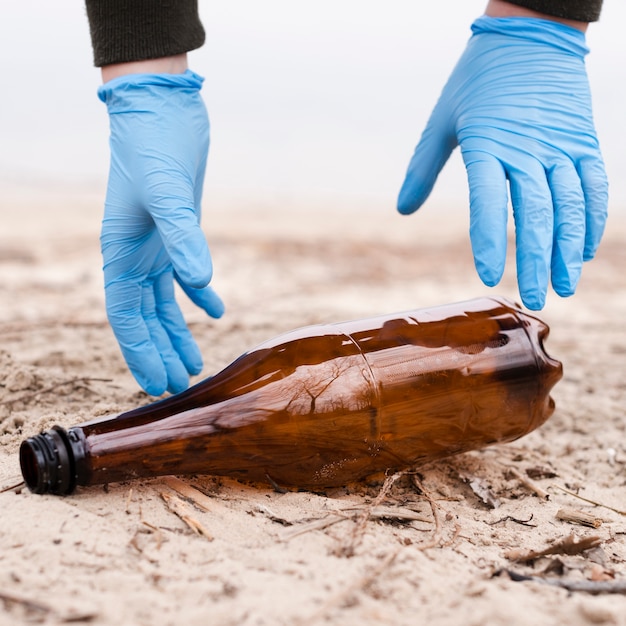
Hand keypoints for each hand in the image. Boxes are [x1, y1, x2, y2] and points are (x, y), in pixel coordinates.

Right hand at [98, 69, 223, 395]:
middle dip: (159, 352)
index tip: (156, 386)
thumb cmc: (154, 145)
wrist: (163, 108)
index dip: (141, 352)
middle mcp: (134, 253)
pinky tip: (215, 311)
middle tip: (177, 386)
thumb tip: (202, 288)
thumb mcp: (169, 193)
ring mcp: (157, 243)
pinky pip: (186, 272)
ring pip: (164, 301)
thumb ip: (185, 239)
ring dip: (177, 331)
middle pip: (145, 317)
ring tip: (193, 363)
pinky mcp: (180, 231)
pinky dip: (199, 293)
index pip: (127, 316)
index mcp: (120, 251)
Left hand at [397, 16, 607, 308]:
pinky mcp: (584, 141)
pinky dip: (591, 220)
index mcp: (487, 144)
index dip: (488, 239)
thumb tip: (403, 209)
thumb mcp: (442, 119)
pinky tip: (582, 252)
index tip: (487, 276)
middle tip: (532, 298)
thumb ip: (422, 167)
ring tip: (563, 287)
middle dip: (534, 260)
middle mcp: (528, 149)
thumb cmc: (477, 80)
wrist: (531, 32)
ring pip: (569, 205)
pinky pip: (593, 186)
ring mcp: (561, 145)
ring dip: (567, 250)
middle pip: (534, 213)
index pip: (487, 201)